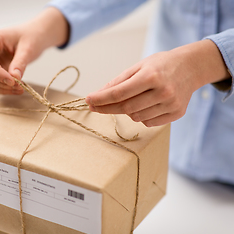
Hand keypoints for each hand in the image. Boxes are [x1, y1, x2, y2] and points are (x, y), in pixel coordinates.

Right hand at [0, 7, 68, 94]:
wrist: (33, 36)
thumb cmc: (31, 37)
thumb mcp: (28, 48)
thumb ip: (20, 62)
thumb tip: (14, 78)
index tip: (13, 82)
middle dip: (2, 83)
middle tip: (20, 87)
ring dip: (2, 88)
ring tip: (20, 89)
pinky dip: (3, 89)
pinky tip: (17, 89)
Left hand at [86, 40, 230, 126]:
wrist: (191, 67)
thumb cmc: (161, 65)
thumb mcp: (138, 67)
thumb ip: (118, 81)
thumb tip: (98, 94)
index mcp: (151, 76)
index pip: (119, 93)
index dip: (101, 99)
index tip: (88, 100)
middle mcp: (163, 92)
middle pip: (126, 108)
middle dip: (107, 108)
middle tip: (95, 106)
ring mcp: (171, 105)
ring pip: (136, 117)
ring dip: (126, 111)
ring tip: (130, 99)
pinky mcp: (176, 114)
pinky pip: (149, 122)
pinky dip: (141, 116)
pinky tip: (145, 104)